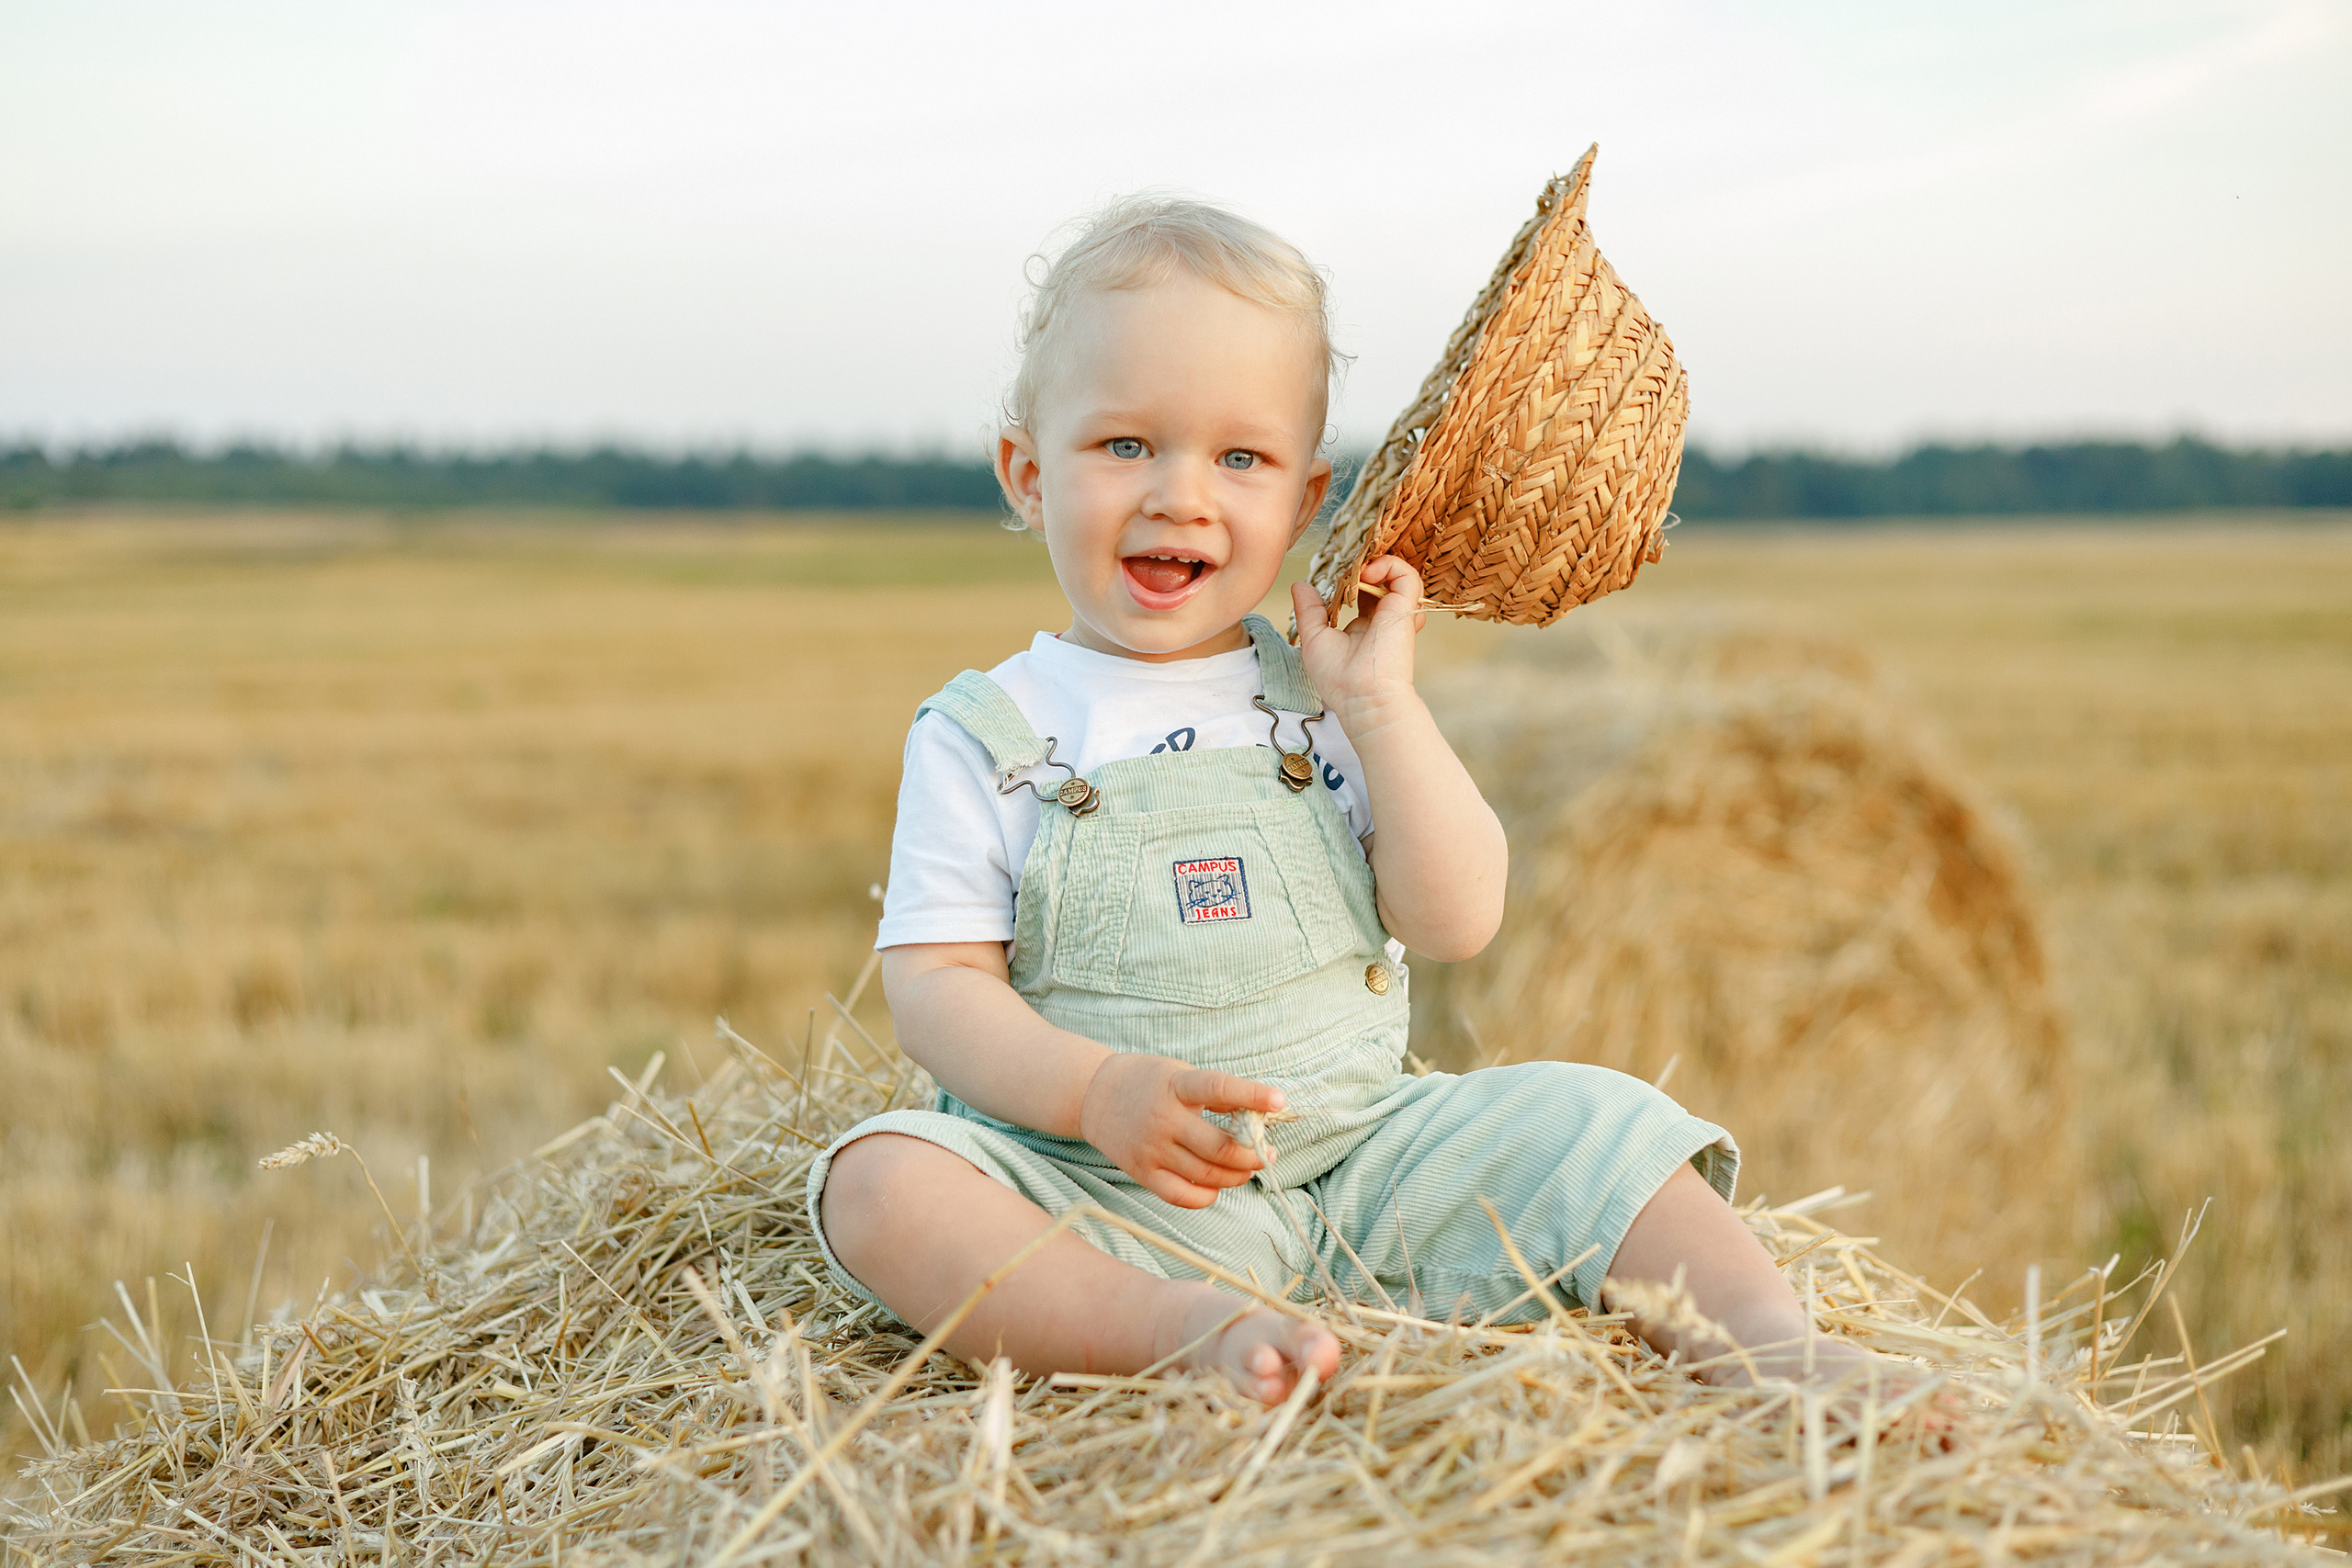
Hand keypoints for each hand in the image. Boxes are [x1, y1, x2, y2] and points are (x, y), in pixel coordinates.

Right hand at [1078, 1055, 1282, 1208]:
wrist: (1094, 1095)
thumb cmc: (1149, 1082)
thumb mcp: (1180, 1074)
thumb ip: (1216, 1094)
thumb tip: (1260, 1116)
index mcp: (1176, 1086)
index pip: (1219, 1088)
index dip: (1252, 1095)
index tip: (1279, 1100)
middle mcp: (1163, 1119)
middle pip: (1219, 1147)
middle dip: (1253, 1154)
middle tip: (1267, 1152)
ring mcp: (1151, 1149)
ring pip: (1207, 1175)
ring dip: (1237, 1175)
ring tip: (1247, 1168)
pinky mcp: (1142, 1172)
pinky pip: (1182, 1196)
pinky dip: (1208, 1196)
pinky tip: (1217, 1185)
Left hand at [1291, 554, 1425, 735]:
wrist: (1364, 696)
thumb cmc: (1337, 678)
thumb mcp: (1314, 638)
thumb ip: (1309, 611)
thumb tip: (1300, 585)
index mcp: (1363, 627)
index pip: (1363, 594)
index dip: (1352, 579)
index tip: (1337, 577)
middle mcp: (1383, 619)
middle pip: (1381, 581)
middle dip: (1365, 566)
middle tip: (1348, 567)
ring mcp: (1396, 613)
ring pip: (1397, 575)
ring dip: (1376, 564)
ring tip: (1359, 571)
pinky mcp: (1406, 608)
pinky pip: (1407, 575)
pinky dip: (1389, 565)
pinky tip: (1368, 573)